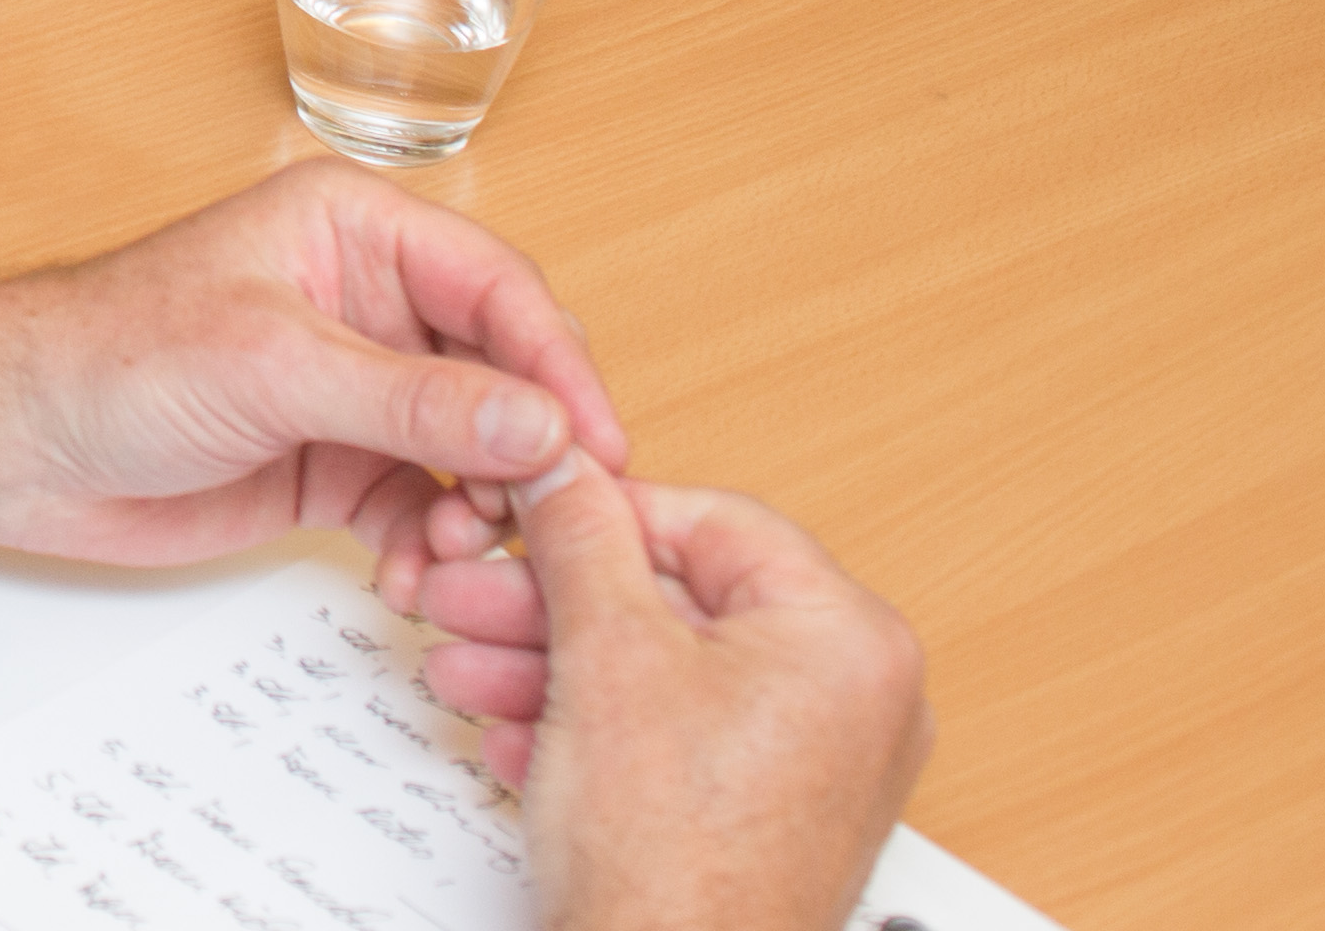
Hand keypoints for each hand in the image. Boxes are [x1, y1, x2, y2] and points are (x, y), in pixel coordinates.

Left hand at [0, 160, 632, 575]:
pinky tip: (406, 581)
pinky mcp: (335, 464)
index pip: (501, 290)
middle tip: (544, 523)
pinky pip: (420, 508)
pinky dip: (427, 548)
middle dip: (530, 452)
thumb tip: (540, 426)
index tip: (598, 449)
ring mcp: (358, 389)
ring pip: (472, 452)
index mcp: (358, 229)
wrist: (17, 439)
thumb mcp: (273, 368)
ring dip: (480, 513)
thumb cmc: (111, 356)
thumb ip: (414, 401)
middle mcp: (372, 302)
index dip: (559, 368)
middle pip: (504, 374)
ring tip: (456, 556)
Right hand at [388, 466, 928, 930]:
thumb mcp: (604, 655)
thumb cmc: (672, 863)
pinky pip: (676, 740)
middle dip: (551, 605)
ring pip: (664, 677)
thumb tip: (562, 461)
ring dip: (551, 668)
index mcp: (848, 639)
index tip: (523, 514)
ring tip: (467, 674)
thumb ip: (579, 534)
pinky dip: (593, 731)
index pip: (711, 521)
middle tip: (471, 596)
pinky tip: (515, 740)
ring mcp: (820, 766)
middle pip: (678, 604)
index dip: (597, 514)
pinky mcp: (773, 816)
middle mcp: (857, 699)